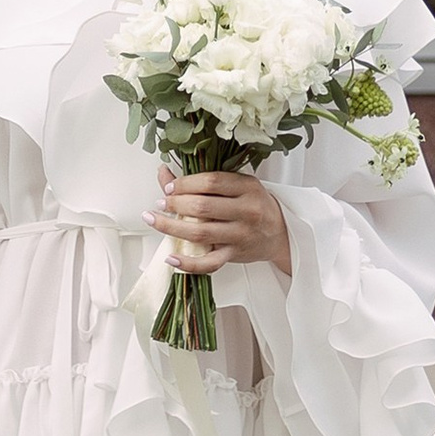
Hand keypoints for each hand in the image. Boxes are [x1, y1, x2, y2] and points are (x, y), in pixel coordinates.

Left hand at [152, 168, 292, 278]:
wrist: (280, 233)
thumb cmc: (255, 205)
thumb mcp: (236, 186)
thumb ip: (202, 180)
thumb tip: (163, 171)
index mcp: (247, 188)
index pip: (211, 182)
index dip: (186, 183)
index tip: (170, 187)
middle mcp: (246, 211)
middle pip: (203, 206)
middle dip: (175, 203)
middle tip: (160, 203)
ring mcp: (240, 235)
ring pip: (201, 232)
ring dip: (171, 226)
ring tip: (154, 220)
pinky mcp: (234, 255)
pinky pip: (209, 263)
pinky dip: (188, 263)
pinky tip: (171, 258)